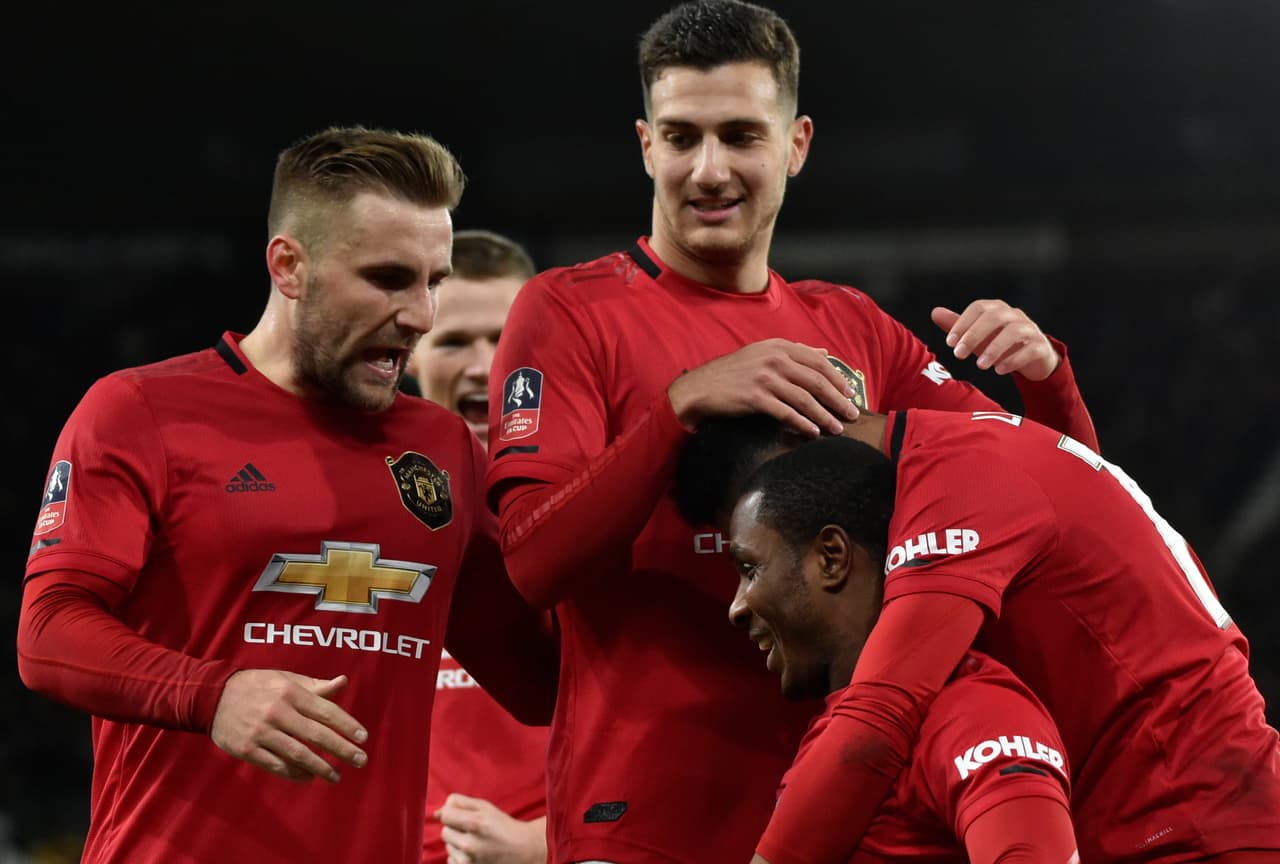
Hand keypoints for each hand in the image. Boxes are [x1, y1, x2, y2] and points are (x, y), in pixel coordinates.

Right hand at [210, 669, 367, 782]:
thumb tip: (343, 682)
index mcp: (290, 692)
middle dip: (342, 749)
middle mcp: (278, 712)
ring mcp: (261, 732)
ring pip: (298, 754)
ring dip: (321, 767)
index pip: (325, 710)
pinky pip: (276, 765)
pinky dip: (295, 773)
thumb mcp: (285, 678)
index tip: (363, 737)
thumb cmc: (256, 685)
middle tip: (361, 760)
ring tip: (337, 775)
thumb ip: (315, 685)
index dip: (346, 724)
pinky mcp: (247, 749)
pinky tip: (309, 777)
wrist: (211, 696)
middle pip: (316, 735)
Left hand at [437, 794, 547, 863]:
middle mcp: (470, 844)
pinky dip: (459, 856)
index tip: (461, 816)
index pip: (445, 815)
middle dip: (455, 829)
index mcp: (475, 824)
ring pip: (447, 847)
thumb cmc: (503, 826)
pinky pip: (451, 860)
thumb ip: (460, 804)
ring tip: (477, 842)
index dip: (452, 814)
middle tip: (472, 830)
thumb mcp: (486, 807)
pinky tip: (475, 854)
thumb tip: (436, 813)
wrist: (522, 851)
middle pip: (444, 832)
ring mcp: (469, 861)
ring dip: (458, 843)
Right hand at [667, 338, 857, 436]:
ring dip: (824, 415)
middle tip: (852, 414)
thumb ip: (794, 352)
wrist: (700, 388)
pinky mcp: (755, 397)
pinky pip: (786, 413)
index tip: (852, 393)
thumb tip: (824, 353)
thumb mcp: (763, 353)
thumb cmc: (733, 373)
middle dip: (838, 399)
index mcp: (778, 346)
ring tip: (837, 428)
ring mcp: (764, 378)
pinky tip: (813, 433)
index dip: (838, 378)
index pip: (818, 362)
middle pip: (816, 380)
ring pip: (804, 398)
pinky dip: (802, 423)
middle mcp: (773, 359)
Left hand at [931, 301, 1060, 380]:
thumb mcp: (977, 335)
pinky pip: (1029, 349)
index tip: (949, 343)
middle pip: (995, 317)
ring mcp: (1030, 330)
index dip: (962, 323)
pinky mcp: (1041, 346)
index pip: (978, 308)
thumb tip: (935, 312)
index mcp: (997, 309)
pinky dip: (1013, 360)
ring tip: (980, 366)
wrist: (1033, 356)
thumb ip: (957, 325)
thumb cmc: (1000, 343)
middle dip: (974, 335)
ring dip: (994, 349)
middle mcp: (1014, 316)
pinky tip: (999, 370)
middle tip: (959, 355)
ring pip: (1013, 332)